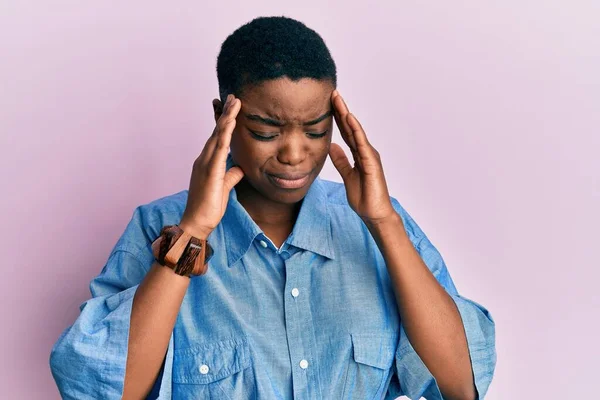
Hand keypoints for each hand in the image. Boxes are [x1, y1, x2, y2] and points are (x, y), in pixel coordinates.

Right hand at [179, 94, 244, 238]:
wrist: (197, 222)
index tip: (232, 108)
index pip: (217, 138)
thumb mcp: (225, 187)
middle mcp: (204, 159)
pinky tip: (231, 122)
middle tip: (234, 97)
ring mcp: (205, 164)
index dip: (224, 122)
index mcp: (207, 162)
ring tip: (235, 102)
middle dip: (226, 113)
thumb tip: (240, 167)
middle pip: (216, 131)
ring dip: (227, 118)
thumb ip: (231, 175)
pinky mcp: (210, 171)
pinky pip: (219, 148)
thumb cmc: (209, 207)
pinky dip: (225, 133)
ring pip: (217, 135)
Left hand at [328, 90, 395, 224]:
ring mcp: (369, 155)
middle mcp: (364, 151)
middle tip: (332, 94)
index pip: (346, 132)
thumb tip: (331, 147)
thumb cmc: (364, 197)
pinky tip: (349, 119)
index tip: (328, 104)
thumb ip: (341, 161)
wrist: (374, 213)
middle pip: (350, 127)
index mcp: (358, 154)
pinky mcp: (371, 162)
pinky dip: (355, 130)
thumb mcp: (347, 175)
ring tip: (339, 101)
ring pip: (356, 131)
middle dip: (341, 110)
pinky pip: (361, 143)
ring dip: (347, 115)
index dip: (337, 118)